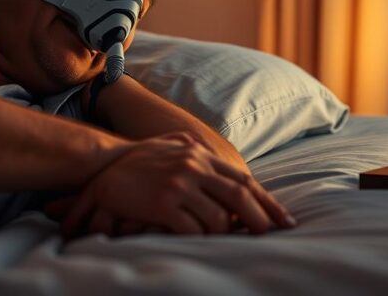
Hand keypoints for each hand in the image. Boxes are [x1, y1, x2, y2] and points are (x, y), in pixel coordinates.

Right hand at [52, 132, 294, 237]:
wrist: (103, 167)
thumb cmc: (141, 160)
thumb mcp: (174, 145)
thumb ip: (199, 151)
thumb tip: (226, 164)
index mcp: (200, 155)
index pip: (243, 180)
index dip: (266, 201)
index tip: (283, 219)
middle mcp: (194, 167)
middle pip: (239, 197)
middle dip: (259, 219)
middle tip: (270, 236)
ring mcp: (179, 184)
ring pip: (218, 217)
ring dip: (226, 234)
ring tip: (227, 242)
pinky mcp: (163, 203)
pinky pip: (193, 228)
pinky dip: (202, 239)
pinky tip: (202, 242)